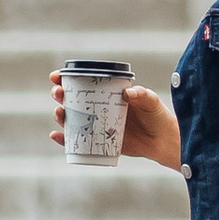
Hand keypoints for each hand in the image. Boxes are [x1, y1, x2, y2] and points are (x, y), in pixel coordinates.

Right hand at [47, 73, 181, 172]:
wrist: (162, 141)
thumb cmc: (156, 115)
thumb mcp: (150, 101)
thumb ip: (142, 94)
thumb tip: (128, 92)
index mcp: (107, 93)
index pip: (82, 83)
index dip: (66, 79)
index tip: (56, 77)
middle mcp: (98, 108)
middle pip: (71, 100)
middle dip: (59, 95)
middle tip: (58, 94)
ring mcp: (96, 125)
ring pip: (71, 119)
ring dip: (60, 115)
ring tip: (59, 113)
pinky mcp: (97, 142)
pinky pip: (77, 140)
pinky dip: (63, 139)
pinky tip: (56, 135)